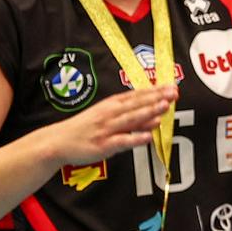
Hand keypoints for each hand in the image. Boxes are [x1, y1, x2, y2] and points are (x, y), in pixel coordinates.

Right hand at [42, 85, 174, 165]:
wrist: (57, 142)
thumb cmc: (85, 128)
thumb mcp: (105, 113)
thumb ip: (129, 112)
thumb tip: (154, 110)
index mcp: (111, 104)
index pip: (137, 95)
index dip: (155, 90)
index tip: (171, 85)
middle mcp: (110, 114)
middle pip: (137, 104)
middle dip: (157, 98)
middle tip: (174, 92)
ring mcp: (107, 129)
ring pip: (131, 119)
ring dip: (149, 112)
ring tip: (165, 107)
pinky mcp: (103, 145)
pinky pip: (122, 141)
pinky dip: (135, 138)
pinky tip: (148, 137)